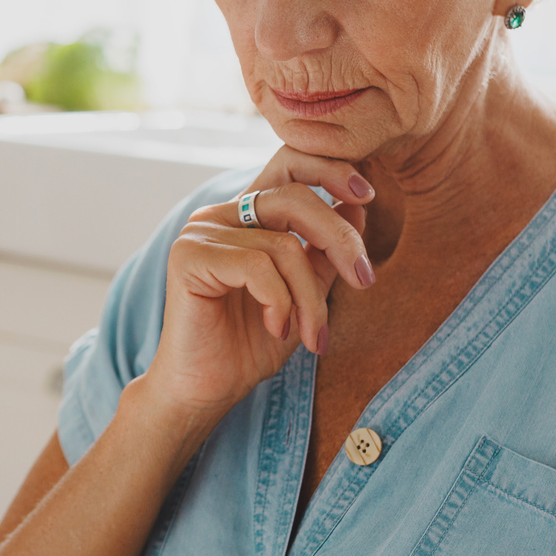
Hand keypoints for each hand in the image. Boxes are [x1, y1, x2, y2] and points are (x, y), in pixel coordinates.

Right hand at [141, 150, 376, 417]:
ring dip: (310, 298)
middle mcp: (221, 215)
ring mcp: (201, 232)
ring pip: (284, 246)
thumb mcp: (305, 295)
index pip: (289, 164)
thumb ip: (325, 253)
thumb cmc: (251, 345)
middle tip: (365, 280)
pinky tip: (277, 328)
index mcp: (247, 216)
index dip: (329, 169)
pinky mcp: (188, 256)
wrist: (208, 390)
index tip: (367, 196)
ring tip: (312, 336)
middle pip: (296, 199)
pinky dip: (280, 303)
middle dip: (340, 240)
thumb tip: (357, 206)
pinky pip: (257, 267)